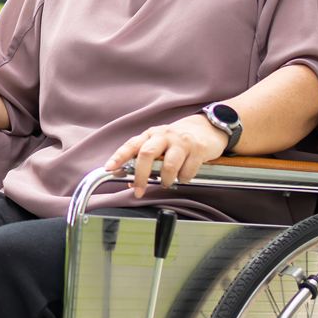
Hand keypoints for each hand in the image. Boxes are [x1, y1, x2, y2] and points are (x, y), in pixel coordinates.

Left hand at [106, 116, 229, 197]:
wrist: (208, 127)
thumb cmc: (178, 139)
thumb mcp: (159, 144)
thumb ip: (145, 160)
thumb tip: (130, 180)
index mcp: (151, 135)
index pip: (131, 145)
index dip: (118, 156)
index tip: (109, 168)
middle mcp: (164, 135)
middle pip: (146, 154)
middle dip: (140, 176)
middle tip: (139, 190)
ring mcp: (181, 141)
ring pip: (168, 166)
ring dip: (165, 180)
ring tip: (166, 182)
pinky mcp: (198, 149)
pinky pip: (187, 171)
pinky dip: (183, 179)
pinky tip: (183, 176)